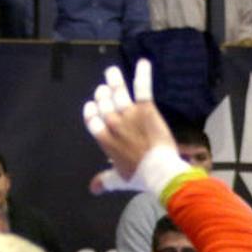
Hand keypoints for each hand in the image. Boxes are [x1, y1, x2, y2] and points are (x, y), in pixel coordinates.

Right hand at [82, 60, 177, 193]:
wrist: (159, 172)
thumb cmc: (140, 177)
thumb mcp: (119, 180)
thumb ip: (105, 180)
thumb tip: (93, 189)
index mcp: (105, 139)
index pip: (91, 119)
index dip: (91, 110)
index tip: (93, 105)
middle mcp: (113, 123)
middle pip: (103, 102)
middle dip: (102, 95)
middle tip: (106, 89)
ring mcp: (129, 114)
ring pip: (117, 92)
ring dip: (114, 80)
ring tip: (112, 72)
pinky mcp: (146, 109)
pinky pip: (142, 88)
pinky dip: (143, 74)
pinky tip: (144, 63)